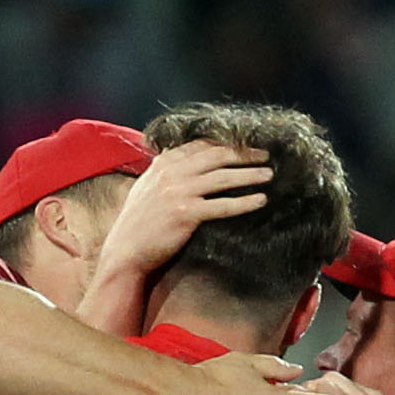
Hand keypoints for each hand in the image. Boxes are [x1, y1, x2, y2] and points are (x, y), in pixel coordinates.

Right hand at [80, 140, 270, 334]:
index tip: (246, 145)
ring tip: (269, 175)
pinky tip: (260, 200)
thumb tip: (184, 159)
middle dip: (244, 154)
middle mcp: (172, 173)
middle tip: (265, 155)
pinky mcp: (187, 214)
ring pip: (223, 178)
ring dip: (250, 174)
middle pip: (217, 156)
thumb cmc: (138, 223)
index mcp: (164, 163)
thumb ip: (166, 171)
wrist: (126, 250)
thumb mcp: (148, 187)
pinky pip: (223, 205)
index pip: (202, 145)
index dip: (227, 143)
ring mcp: (179, 192)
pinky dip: (244, 202)